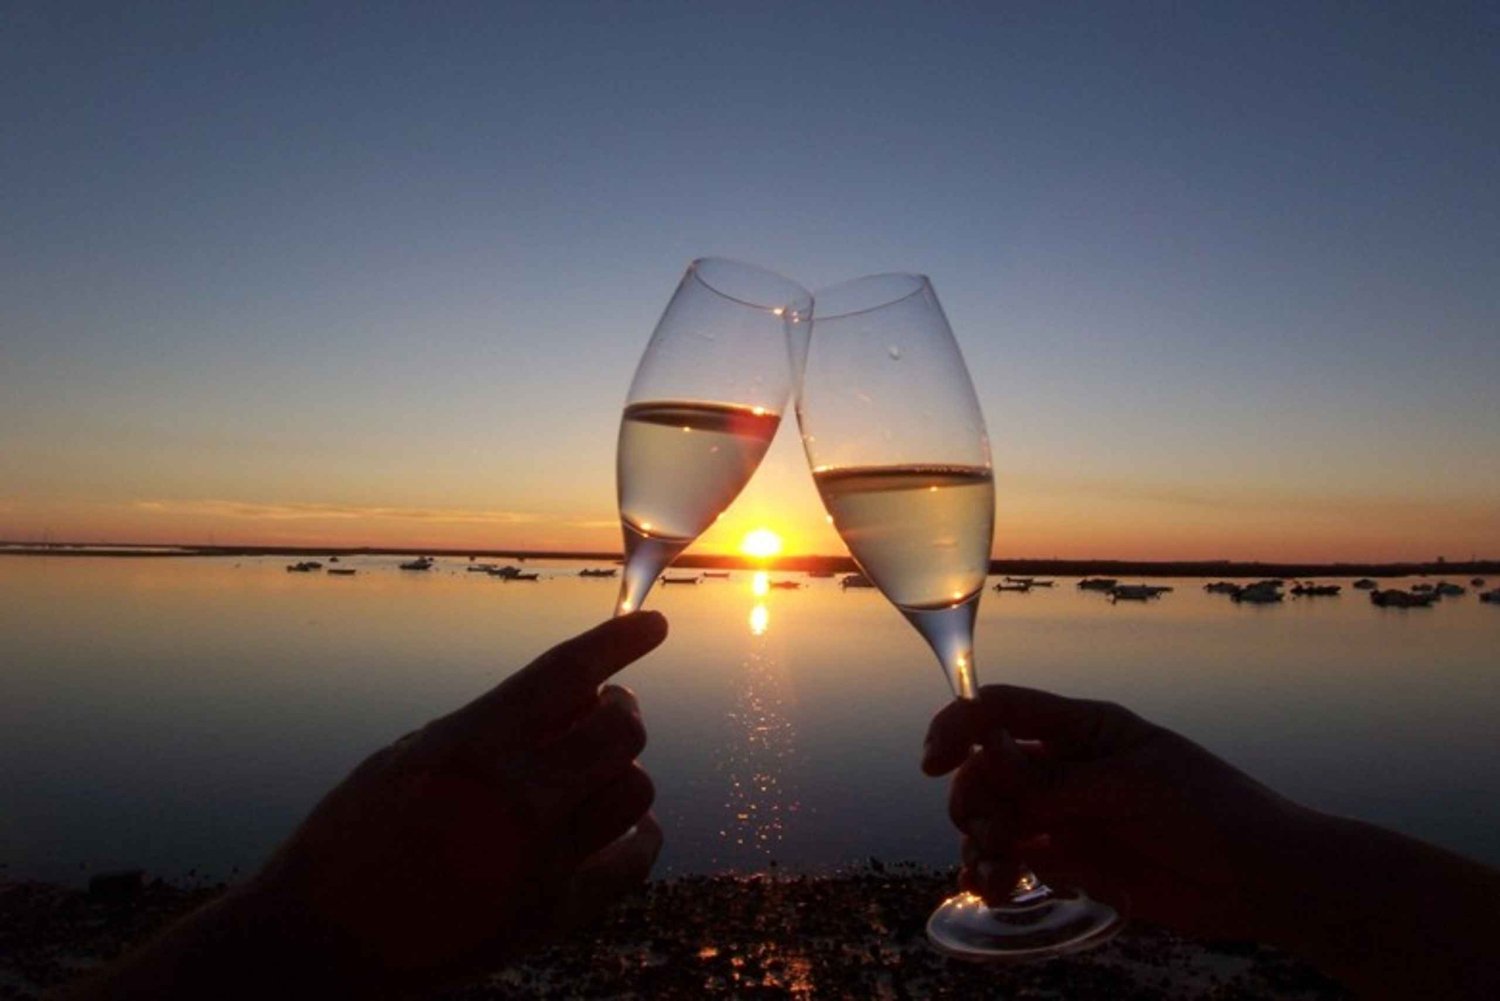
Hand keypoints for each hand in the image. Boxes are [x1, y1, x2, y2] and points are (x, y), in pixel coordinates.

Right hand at [241, 612, 668, 989]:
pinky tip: (627, 826)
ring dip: (622, 769)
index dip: (618, 639)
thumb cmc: (353, 835)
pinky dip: (638, 835)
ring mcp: (540, 861)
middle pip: (620, 728)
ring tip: (597, 768)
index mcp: (471, 746)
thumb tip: (577, 699)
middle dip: (620, 708)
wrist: (318, 942)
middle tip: (606, 708)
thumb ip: (492, 725)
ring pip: (636, 788)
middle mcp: (516, 798)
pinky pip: (633, 861)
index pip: (568, 672)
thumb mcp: (411, 755)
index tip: (651, 625)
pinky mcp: (552, 915)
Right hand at [922, 684, 1314, 942]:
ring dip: (978, 842)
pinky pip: (1015, 861)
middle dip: (972, 798)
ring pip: (994, 819)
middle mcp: (1066, 767)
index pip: (1003, 711)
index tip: (933, 762)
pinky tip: (992, 888)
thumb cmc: (1209, 811)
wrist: (1260, 879)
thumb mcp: (1129, 785)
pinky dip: (993, 873)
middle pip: (986, 770)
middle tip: (986, 832)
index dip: (959, 727)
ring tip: (992, 874)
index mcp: (1083, 728)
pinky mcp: (1073, 861)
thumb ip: (1053, 778)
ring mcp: (1067, 814)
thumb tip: (986, 754)